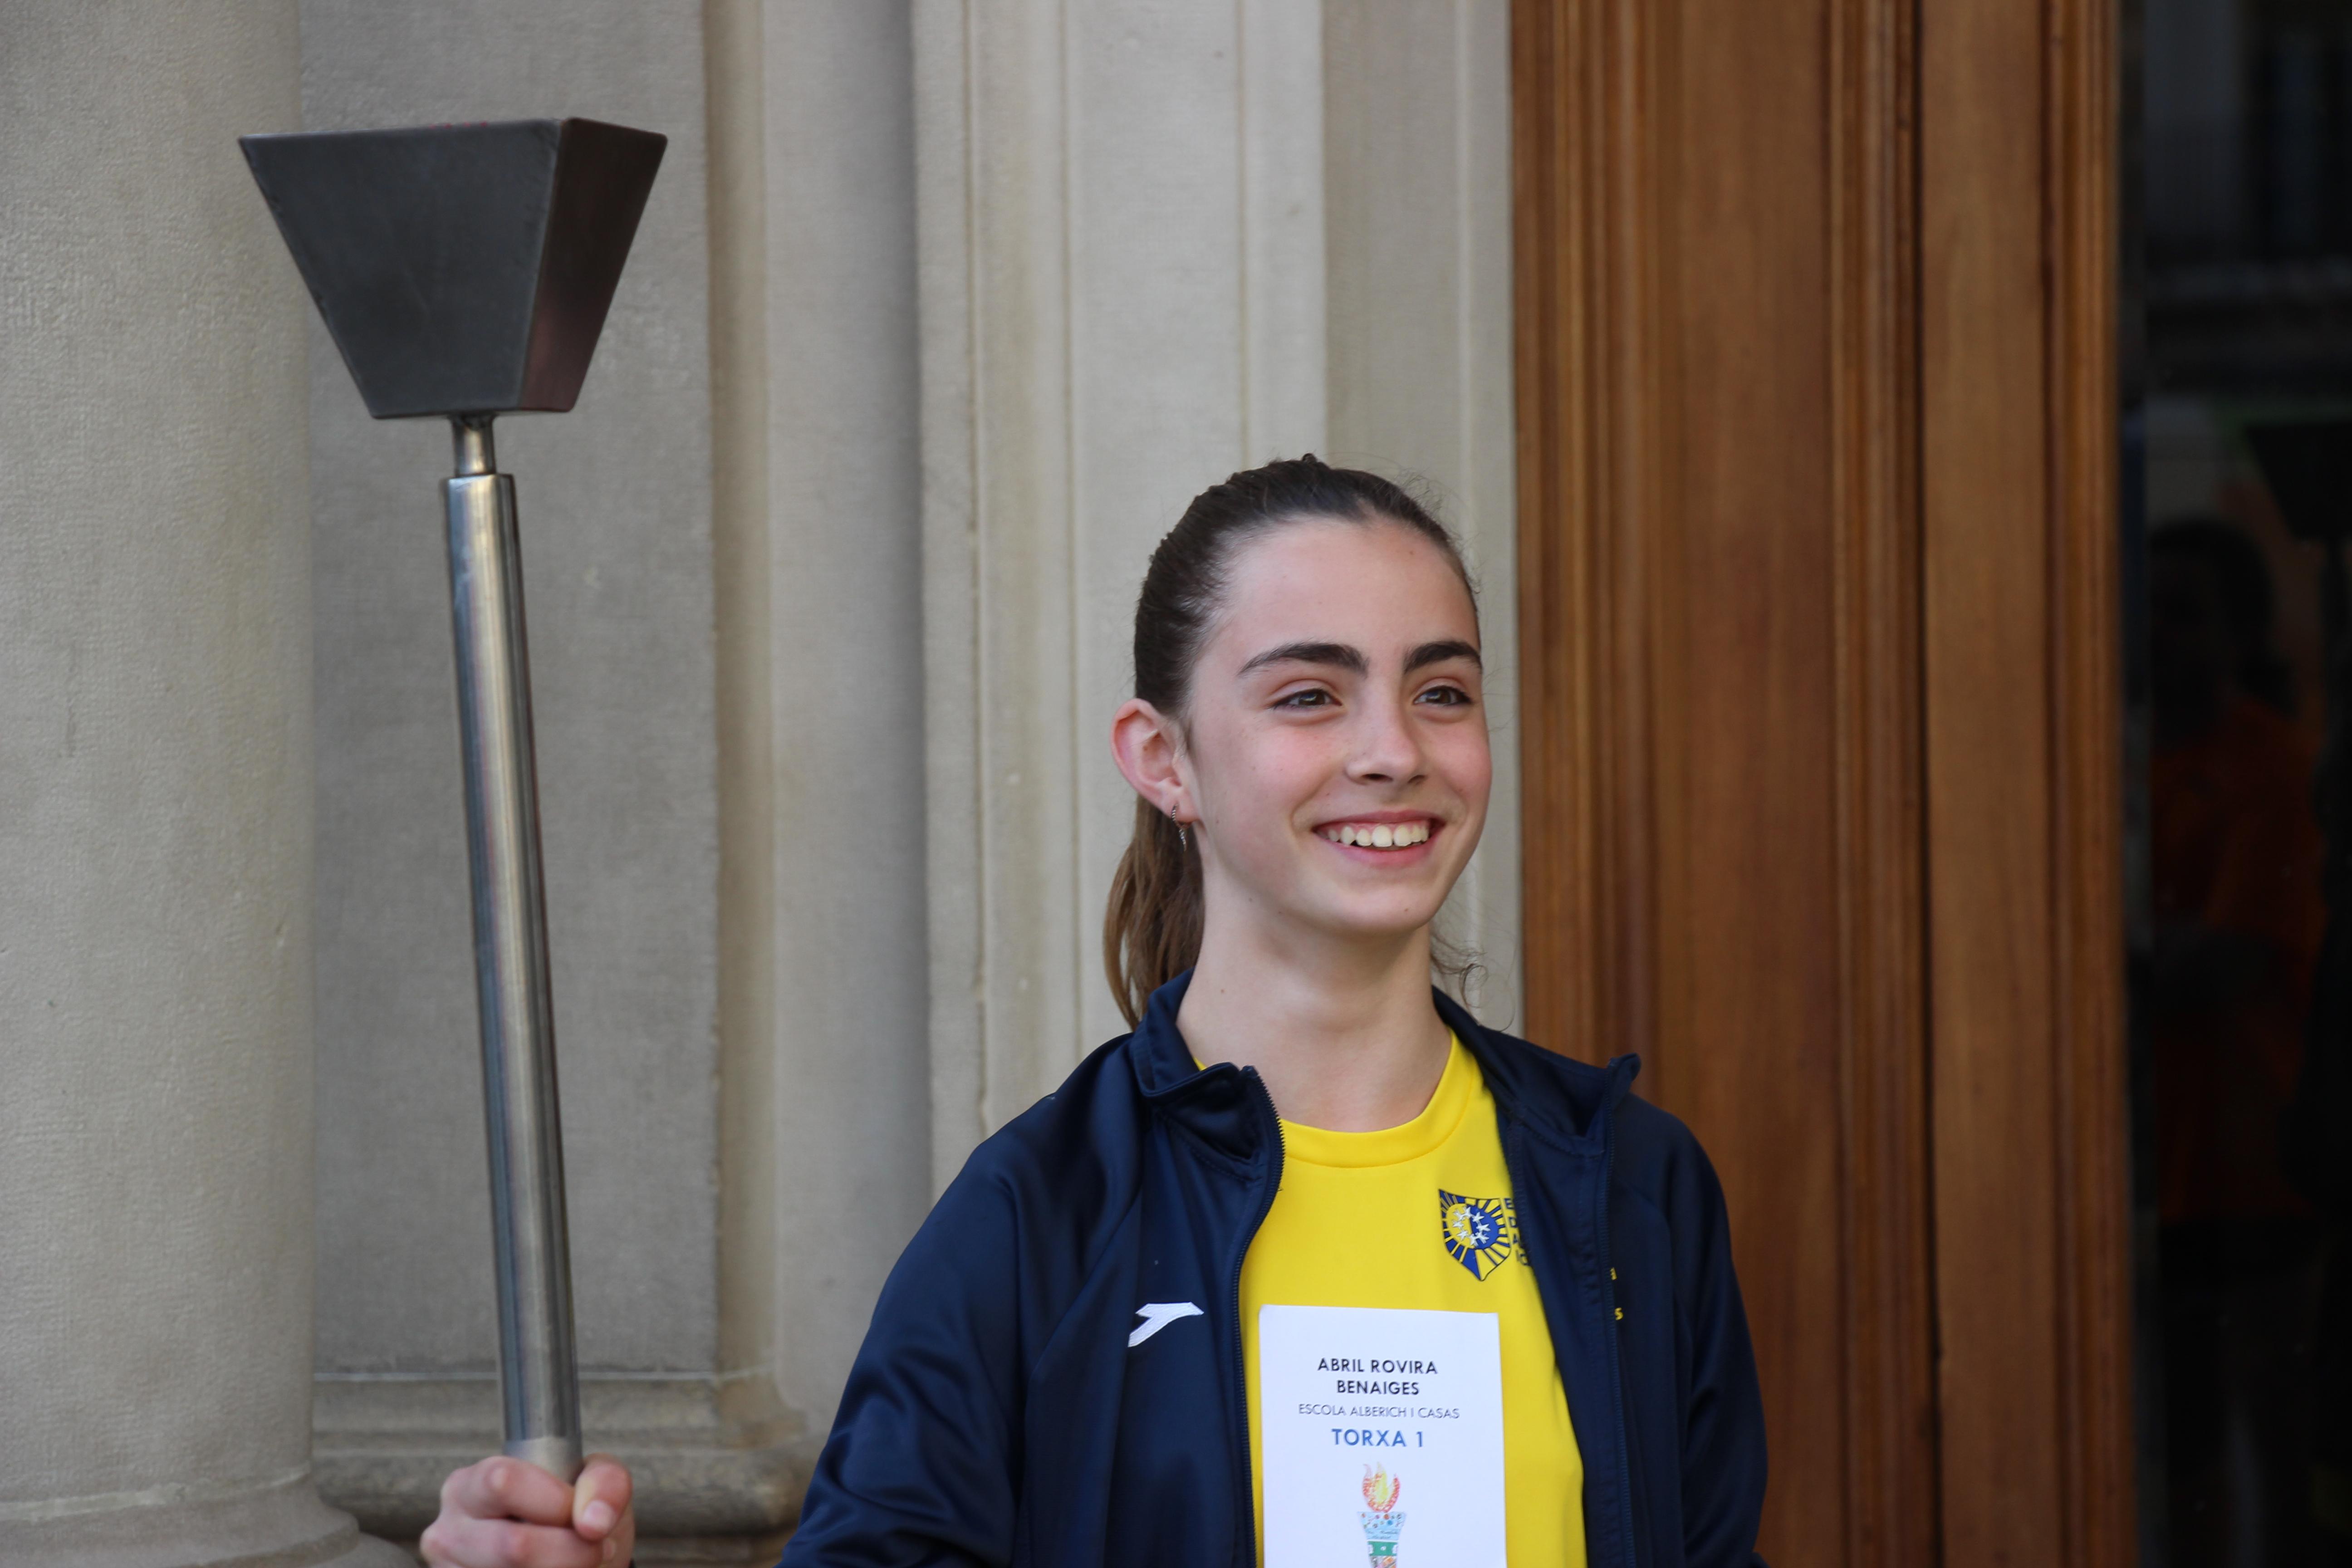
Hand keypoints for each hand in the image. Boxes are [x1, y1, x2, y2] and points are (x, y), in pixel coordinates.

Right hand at [420, 1452, 635, 1567]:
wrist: (568, 1556)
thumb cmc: (572, 1515)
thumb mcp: (595, 1482)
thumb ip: (604, 1483)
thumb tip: (593, 1522)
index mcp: (469, 1485)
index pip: (503, 1482)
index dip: (555, 1501)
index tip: (582, 1515)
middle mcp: (449, 1532)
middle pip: (514, 1545)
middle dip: (571, 1552)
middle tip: (595, 1549)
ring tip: (575, 1563)